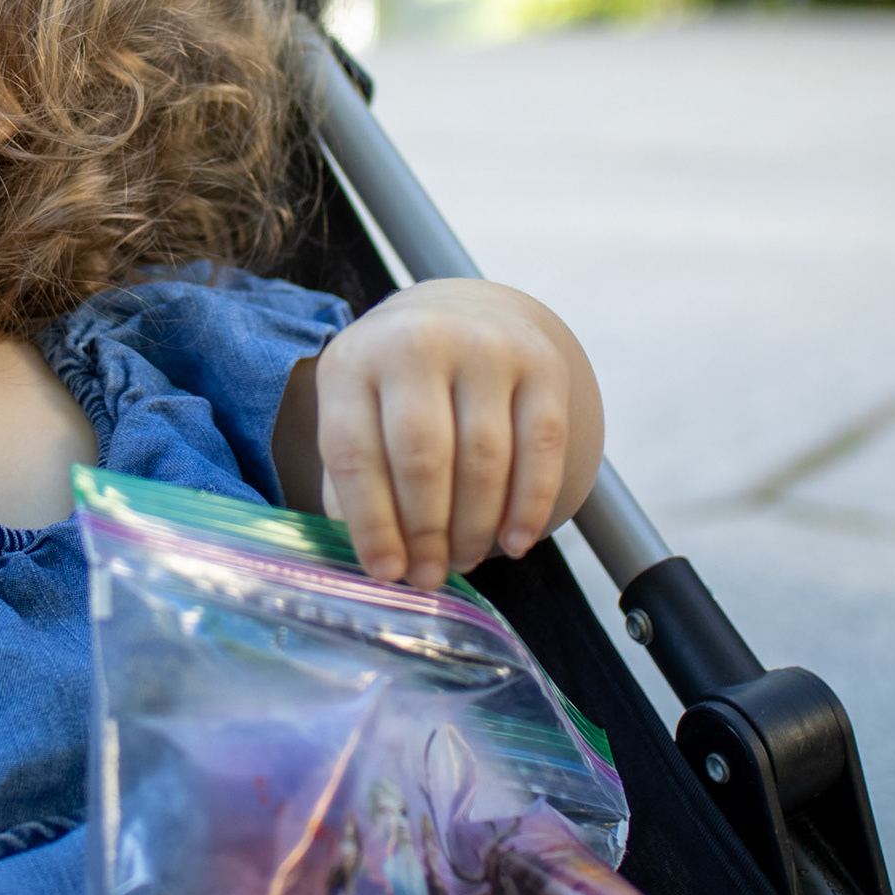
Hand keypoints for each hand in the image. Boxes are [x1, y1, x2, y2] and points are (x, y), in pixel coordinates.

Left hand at [283, 280, 603, 589]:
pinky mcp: (541, 362)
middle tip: (430, 576)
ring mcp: (484, 345)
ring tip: (464, 559)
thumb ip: (356, 486)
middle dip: (427, 531)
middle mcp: (417, 341)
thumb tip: (382, 565)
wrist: (459, 318)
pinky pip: (542, 447)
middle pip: (421, 457)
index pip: (353, 452)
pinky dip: (530, 505)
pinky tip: (515, 541)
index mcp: (353, 361)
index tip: (386, 574)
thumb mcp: (357, 418)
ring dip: (475, 527)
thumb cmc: (397, 392)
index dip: (370, 523)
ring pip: (483, 458)